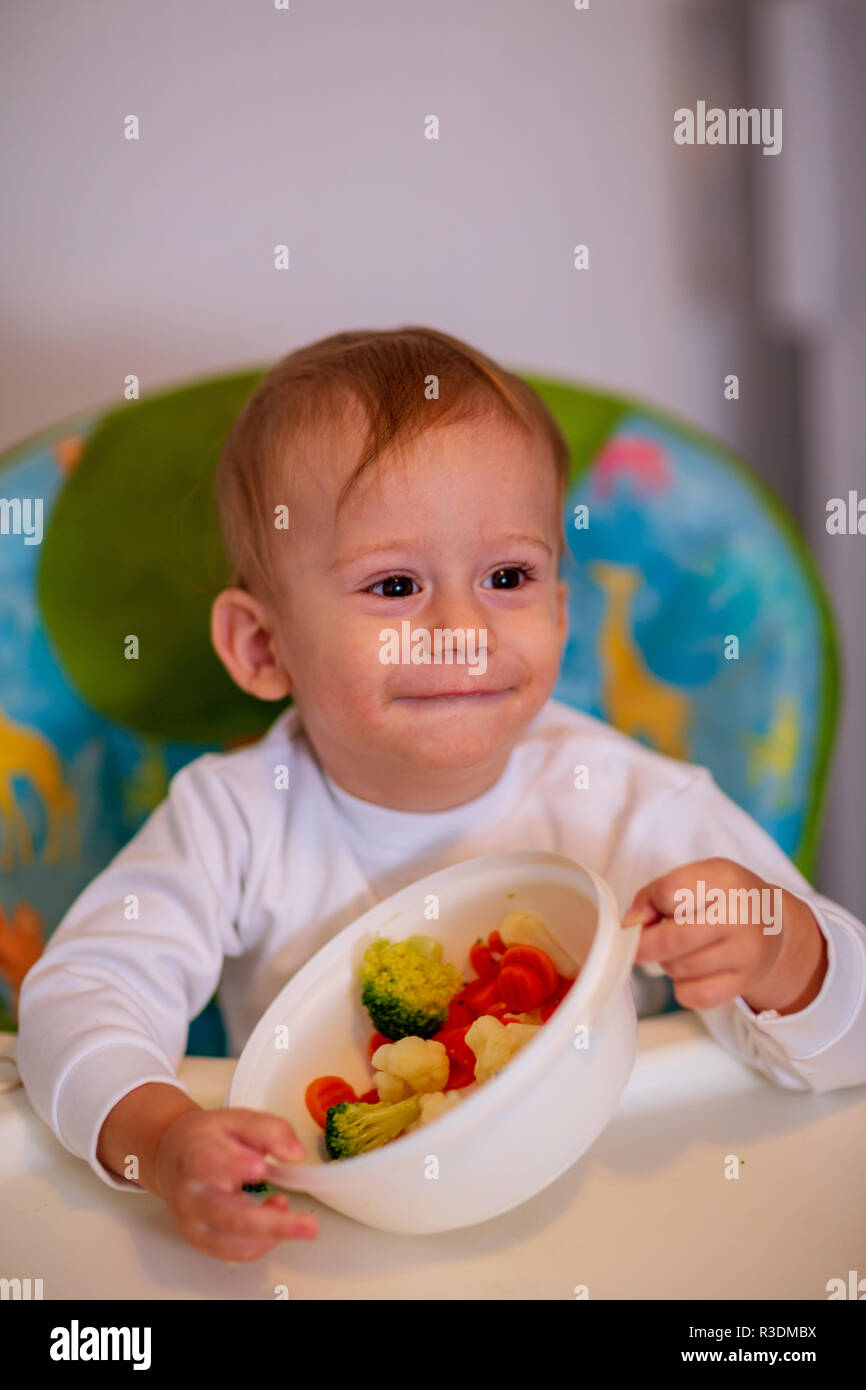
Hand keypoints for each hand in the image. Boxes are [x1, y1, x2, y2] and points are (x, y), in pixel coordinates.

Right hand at [154, 1106, 318, 1261]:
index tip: (260, 1168)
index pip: (207, 1162)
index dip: (233, 1166)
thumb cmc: (207, 1139)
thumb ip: (268, 1130)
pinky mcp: (202, 1242)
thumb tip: (296, 1153)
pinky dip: (263, 1242)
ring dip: (272, 1236)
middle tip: (309, 1224)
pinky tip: (276, 1218)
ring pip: (232, 1243)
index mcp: (193, 1155)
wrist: (173, 1157)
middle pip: (227, 1215)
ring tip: (299, 1219)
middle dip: (271, 1223)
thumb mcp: (236, 1120)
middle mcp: (190, 1194)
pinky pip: (235, 1253)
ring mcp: (194, 1223)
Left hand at [622, 857, 827, 1013]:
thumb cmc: (724, 899)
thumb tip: (631, 923)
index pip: (669, 893)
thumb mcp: (695, 877)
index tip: (650, 912)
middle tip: (637, 944)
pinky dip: (682, 987)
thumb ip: (656, 892)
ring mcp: (744, 953)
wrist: (774, 926)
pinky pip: (693, 995)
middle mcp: (740, 916)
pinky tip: (693, 972)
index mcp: (724, 880)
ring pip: (678, 968)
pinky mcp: (743, 982)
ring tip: (681, 949)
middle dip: (644, 945)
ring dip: (666, 962)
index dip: (652, 905)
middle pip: (672, 939)